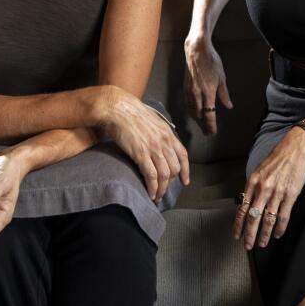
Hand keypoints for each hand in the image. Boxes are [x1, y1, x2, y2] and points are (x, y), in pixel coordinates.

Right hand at [98, 86, 190, 200]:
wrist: (119, 109)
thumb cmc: (133, 114)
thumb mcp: (153, 122)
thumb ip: (159, 134)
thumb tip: (161, 146)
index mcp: (168, 133)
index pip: (183, 155)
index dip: (185, 170)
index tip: (184, 181)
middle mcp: (164, 142)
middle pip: (175, 168)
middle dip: (171, 182)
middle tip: (163, 189)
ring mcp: (153, 148)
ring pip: (165, 175)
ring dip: (162, 189)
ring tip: (157, 196)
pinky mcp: (141, 154)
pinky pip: (151, 176)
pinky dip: (153, 187)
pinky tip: (150, 193)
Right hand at [183, 36, 232, 134]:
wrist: (197, 50)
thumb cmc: (211, 61)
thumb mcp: (222, 77)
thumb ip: (224, 94)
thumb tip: (229, 106)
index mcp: (208, 92)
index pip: (209, 114)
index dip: (211, 125)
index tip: (213, 132)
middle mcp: (197, 93)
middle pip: (199, 115)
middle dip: (203, 125)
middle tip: (208, 132)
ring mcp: (189, 90)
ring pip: (191, 110)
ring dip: (196, 118)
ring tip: (201, 124)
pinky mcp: (185, 86)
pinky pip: (187, 103)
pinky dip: (191, 110)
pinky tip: (193, 111)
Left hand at [234, 126, 304, 249]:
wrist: (295, 149)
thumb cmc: (276, 159)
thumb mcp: (259, 170)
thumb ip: (253, 187)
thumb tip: (246, 204)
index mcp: (253, 182)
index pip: (242, 207)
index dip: (238, 224)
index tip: (236, 235)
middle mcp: (263, 188)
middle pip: (253, 216)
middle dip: (249, 233)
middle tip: (247, 245)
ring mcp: (277, 192)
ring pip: (268, 219)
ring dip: (264, 234)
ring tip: (262, 243)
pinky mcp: (290, 195)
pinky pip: (283, 216)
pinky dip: (280, 228)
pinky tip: (278, 235)